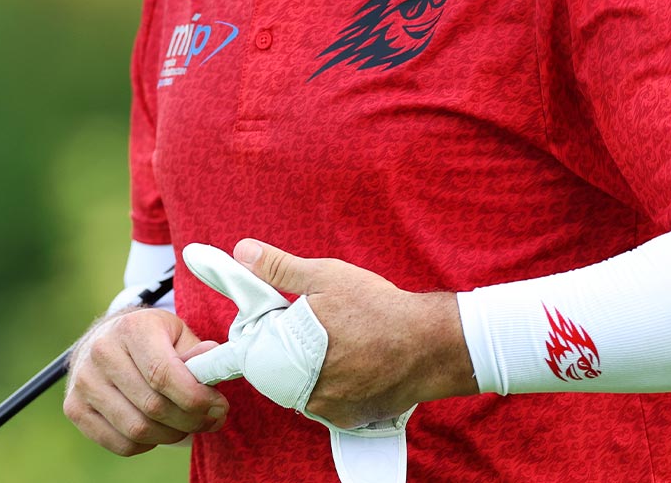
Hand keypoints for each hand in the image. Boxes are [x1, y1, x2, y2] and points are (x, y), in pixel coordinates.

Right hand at [63, 308, 229, 455]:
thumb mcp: (177, 334)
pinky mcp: (75, 408)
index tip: (218, 407)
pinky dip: (147, 444)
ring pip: (137, 430)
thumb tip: (213, 366)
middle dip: (190, 421)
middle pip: (153, 407)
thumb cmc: (151, 339)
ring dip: (171, 435)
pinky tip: (157, 427)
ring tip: (185, 424)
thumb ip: (198, 353)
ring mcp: (83, 382)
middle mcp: (101, 352)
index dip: (196, 399)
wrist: (106, 340)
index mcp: (131, 328)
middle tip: (209, 419)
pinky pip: (121, 444)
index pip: (164, 374)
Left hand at [196, 238, 476, 428]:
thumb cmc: (379, 307)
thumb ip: (279, 268)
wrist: (433, 344)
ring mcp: (326, 408)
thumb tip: (242, 251)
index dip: (243, 343)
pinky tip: (346, 362)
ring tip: (329, 342)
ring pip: (296, 387)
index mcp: (290, 352)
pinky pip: (322, 402)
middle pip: (272, 371)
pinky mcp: (347, 419)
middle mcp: (304, 388)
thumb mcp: (326, 276)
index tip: (237, 341)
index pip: (248, 353)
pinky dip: (326, 384)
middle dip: (278, 349)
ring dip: (302, 368)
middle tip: (304, 326)